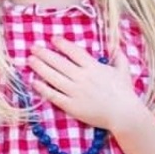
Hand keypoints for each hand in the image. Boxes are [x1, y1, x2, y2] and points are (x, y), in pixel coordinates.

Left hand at [27, 38, 142, 133]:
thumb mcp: (124, 71)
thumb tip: (117, 47)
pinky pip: (54, 96)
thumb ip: (119, 57)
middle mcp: (82, 77)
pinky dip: (43, 89)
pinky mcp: (72, 106)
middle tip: (33, 47)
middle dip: (45, 53)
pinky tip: (34, 82)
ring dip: (40, 67)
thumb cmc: (125, 93)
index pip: (74, 51)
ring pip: (54, 77)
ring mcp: (75, 92)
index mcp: (93, 67)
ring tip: (29, 60)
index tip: (53, 39)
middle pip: (59, 62)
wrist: (123, 114)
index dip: (62, 44)